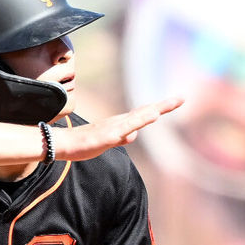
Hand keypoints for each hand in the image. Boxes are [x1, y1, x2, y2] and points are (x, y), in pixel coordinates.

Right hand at [55, 97, 183, 161]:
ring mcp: (113, 128)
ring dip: (153, 111)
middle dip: (163, 106)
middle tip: (181, 99)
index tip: (177, 101)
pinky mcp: (107, 136)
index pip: (143, 114)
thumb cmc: (82, 144)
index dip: (160, 107)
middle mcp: (119, 122)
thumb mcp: (106, 142)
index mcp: (120, 123)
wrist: (63, 145)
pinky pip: (125, 128)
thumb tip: (134, 135)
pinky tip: (151, 117)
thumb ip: (121, 138)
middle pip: (144, 112)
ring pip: (137, 118)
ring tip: (170, 105)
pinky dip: (139, 122)